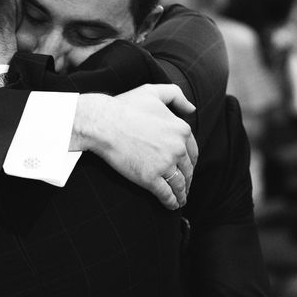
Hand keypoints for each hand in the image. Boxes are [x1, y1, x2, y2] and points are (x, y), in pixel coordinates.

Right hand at [74, 84, 196, 209]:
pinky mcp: (150, 178)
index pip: (193, 151)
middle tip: (184, 186)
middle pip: (188, 169)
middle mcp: (178, 148)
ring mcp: (165, 164)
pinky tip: (172, 205)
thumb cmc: (125, 106)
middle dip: (188, 179)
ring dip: (182, 194)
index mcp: (182, 129)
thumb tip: (192, 108)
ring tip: (180, 199)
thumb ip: (176, 95)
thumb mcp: (153, 91)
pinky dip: (171, 202)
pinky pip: (166, 194)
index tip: (187, 168)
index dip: (190, 162)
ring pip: (179, 184)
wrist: (103, 123)